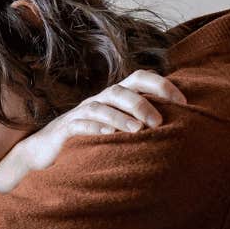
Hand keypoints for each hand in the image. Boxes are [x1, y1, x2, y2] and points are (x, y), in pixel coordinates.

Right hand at [0, 69, 187, 193]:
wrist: (46, 150)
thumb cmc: (90, 138)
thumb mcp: (117, 127)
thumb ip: (140, 120)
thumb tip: (178, 123)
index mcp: (115, 96)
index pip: (140, 78)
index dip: (162, 85)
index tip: (184, 102)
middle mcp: (99, 100)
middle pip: (121, 91)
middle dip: (142, 104)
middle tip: (160, 122)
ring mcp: (81, 113)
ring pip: (102, 107)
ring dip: (121, 117)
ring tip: (137, 130)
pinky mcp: (66, 129)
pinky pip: (81, 125)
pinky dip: (95, 129)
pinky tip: (109, 137)